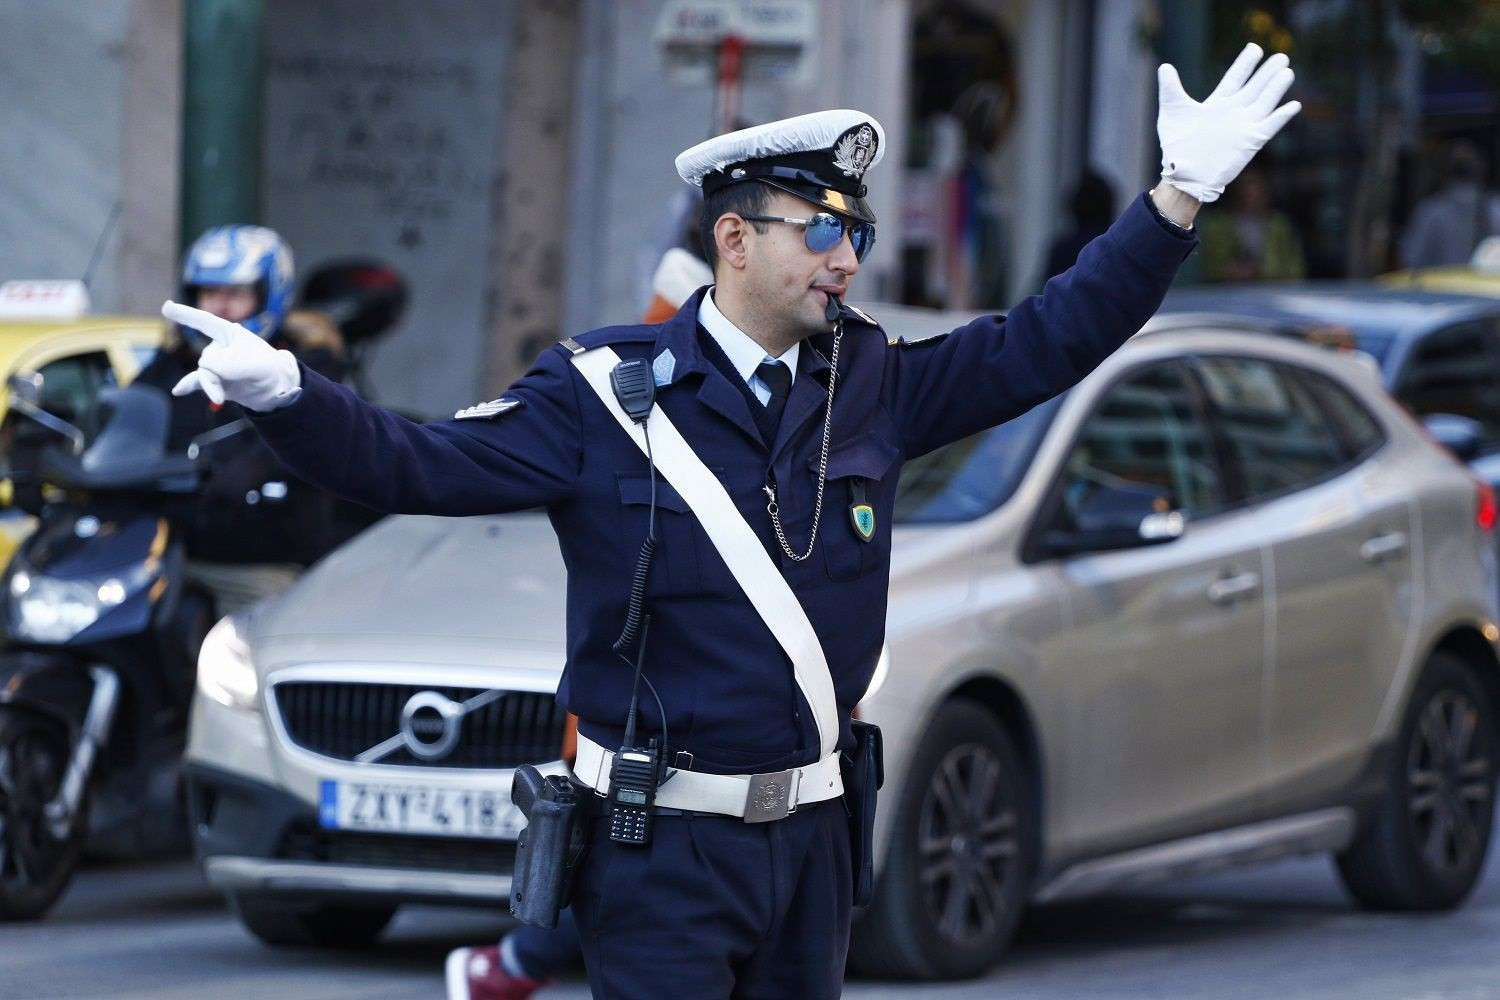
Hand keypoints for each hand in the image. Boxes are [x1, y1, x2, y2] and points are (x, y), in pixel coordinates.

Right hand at [161, 301, 300, 410]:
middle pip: (206, 359)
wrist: (277, 390)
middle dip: (217, 372)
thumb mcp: (256, 365)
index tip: (167, 306)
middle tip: (240, 377)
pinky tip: (179, 391)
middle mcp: (219, 348)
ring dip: (211, 387)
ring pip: (204, 375)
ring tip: (219, 399)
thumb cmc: (271, 369)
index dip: (186, 314)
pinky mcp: (216, 381)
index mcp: (229, 334)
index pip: (204, 321)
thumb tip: (205, 366)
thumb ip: (230, 364)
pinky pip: (197, 382)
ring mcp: (216, 365)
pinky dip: (187, 386)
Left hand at [1157, 43, 1301, 203]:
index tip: (1255, 48)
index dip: (1245, 64)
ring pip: (1265, 103)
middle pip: (1255, 87)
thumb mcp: (1172, 112)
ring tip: (1287, 72)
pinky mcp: (1250, 142)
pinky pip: (1270, 127)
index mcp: (1217, 104)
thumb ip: (1170, 89)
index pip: (1235, 78)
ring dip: (1276, 88)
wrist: (1183, 174)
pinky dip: (1281, 117)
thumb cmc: (1176, 146)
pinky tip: (1293, 105)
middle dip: (1267, 72)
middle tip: (1281, 56)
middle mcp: (1233, 113)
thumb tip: (1164, 66)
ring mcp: (1243, 126)